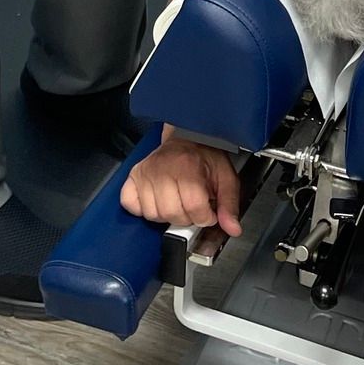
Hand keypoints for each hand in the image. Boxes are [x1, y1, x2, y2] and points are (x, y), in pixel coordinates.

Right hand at [120, 137, 242, 235]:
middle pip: (172, 213)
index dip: (205, 217)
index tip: (208, 212)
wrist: (187, 136)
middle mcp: (162, 167)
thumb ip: (229, 204)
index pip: (194, 207)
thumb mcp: (225, 176)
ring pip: (153, 214)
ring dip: (167, 215)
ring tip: (176, 201)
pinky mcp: (133, 176)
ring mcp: (145, 172)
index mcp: (187, 165)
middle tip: (192, 205)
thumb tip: (232, 228)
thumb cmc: (205, 155)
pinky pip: (131, 204)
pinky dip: (142, 209)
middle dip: (187, 217)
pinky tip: (157, 201)